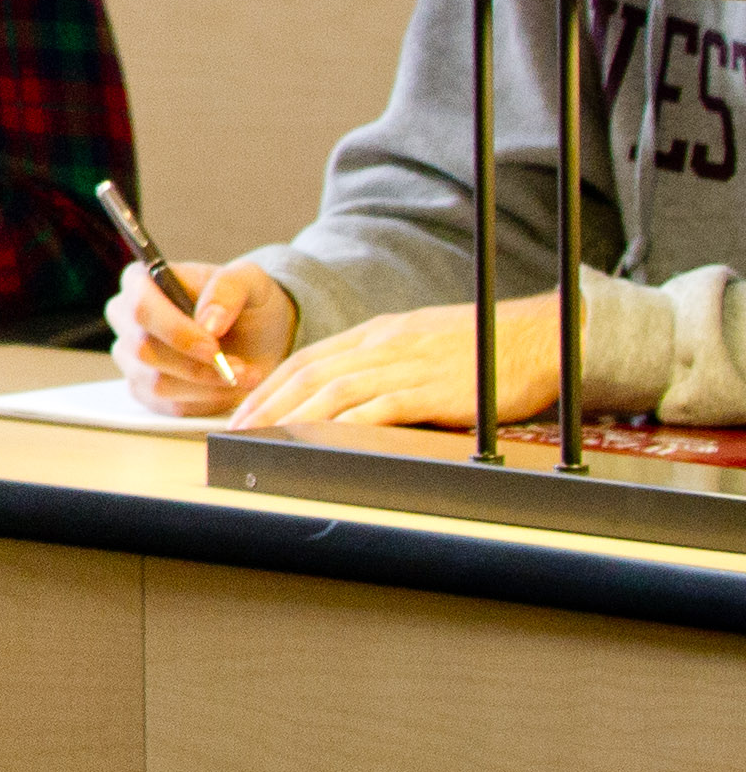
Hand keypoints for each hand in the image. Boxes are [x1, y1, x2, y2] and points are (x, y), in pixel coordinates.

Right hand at [110, 255, 296, 416]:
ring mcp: (130, 355)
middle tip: (240, 368)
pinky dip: (204, 403)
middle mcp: (125, 317)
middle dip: (197, 366)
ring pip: (156, 383)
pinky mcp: (143, 388)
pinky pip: (167, 406)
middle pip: (143, 350)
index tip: (214, 347)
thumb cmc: (246, 301)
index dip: (176, 332)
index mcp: (140, 281)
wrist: (257, 334)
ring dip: (206, 387)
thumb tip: (207, 321)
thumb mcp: (249, 281)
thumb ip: (227, 290)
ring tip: (242, 377)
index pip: (141, 308)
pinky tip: (227, 389)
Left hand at [225, 290, 569, 433]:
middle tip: (236, 428)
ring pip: (334, 389)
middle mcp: (383, 344)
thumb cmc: (483, 347)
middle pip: (310, 372)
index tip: (243, 408)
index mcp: (377, 333)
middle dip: (267, 401)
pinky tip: (320, 437)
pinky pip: (379, 406)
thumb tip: (352, 394)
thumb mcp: (421, 343)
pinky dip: (343, 422)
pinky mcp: (433, 390)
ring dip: (292, 414)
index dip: (270, 384)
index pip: (308, 357)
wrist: (536, 337)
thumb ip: (385, 363)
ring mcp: (406, 364)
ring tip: (263, 437)